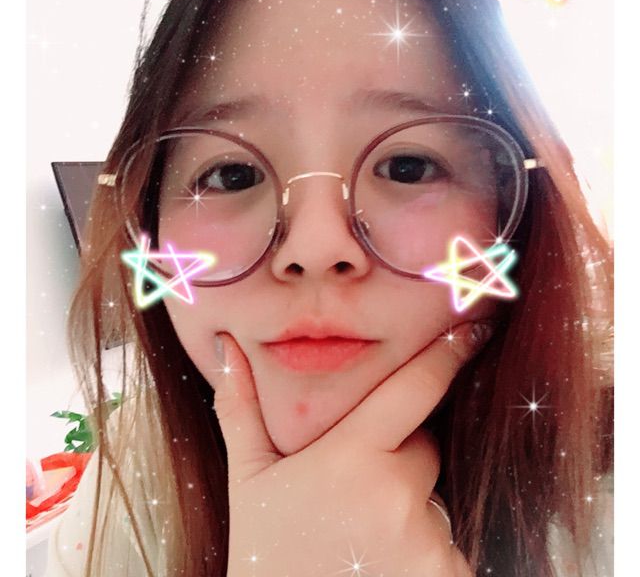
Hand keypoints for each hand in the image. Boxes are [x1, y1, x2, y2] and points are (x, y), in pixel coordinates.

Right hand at [209, 321, 491, 575]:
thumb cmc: (266, 556)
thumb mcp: (248, 481)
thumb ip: (239, 409)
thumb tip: (225, 346)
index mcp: (350, 457)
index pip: (414, 388)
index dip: (447, 353)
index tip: (474, 327)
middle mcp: (396, 494)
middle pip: (424, 446)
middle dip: (400, 453)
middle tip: (354, 487)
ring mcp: (427, 540)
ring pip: (434, 494)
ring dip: (409, 503)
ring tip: (362, 535)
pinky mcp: (447, 575)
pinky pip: (448, 539)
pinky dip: (424, 543)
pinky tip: (381, 560)